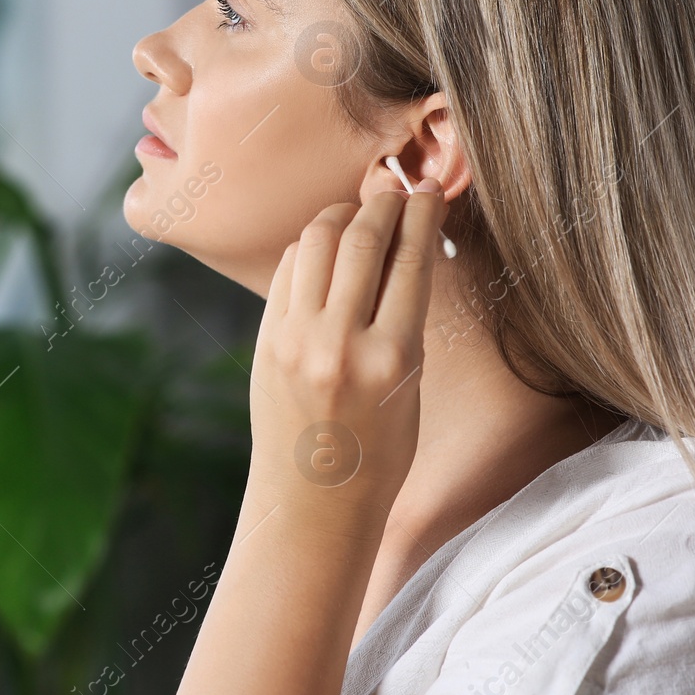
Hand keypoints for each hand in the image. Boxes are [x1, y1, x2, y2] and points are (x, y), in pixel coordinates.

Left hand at [249, 178, 447, 511]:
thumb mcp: (410, 387)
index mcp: (393, 359)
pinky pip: (287, 271)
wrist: (313, 503)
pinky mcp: (265, 340)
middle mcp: (340, 344)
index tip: (429, 192)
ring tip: (359, 213)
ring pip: (316, 242)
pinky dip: (308, 248)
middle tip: (395, 192)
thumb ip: (404, 319)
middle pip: (362, 238)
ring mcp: (295, 340)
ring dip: (341, 215)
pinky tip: (325, 248)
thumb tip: (404, 247)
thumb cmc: (378, 452)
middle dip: (382, 203)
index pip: (412, 259)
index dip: (422, 213)